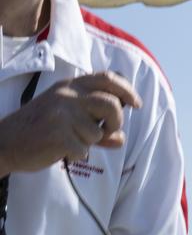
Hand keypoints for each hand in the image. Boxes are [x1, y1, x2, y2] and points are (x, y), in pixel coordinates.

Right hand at [0, 72, 139, 174]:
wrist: (5, 142)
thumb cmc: (39, 130)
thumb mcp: (66, 118)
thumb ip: (95, 125)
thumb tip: (121, 139)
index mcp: (69, 87)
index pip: (106, 79)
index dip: (126, 90)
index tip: (136, 104)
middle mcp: (66, 96)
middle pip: (111, 104)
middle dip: (116, 121)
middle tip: (108, 130)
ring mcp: (61, 115)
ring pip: (98, 132)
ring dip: (89, 142)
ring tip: (69, 140)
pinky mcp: (58, 135)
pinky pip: (84, 151)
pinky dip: (76, 156)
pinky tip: (59, 151)